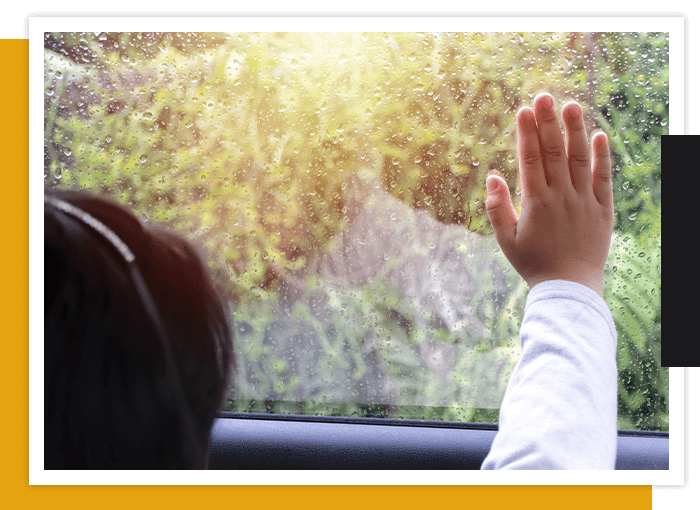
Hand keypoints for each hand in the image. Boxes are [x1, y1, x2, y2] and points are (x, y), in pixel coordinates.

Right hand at [485, 93, 613, 297]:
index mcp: (537, 203)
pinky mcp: (602, 209)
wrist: (569, 288)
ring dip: (575, 130)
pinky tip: (599, 135)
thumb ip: (497, 207)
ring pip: (579, 159)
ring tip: (570, 104)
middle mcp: (562, 196)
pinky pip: (603, 178)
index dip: (527, 133)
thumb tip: (493, 176)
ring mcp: (584, 201)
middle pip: (554, 152)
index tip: (523, 110)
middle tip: (543, 96)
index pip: (531, 160)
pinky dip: (601, 156)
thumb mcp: (506, 240)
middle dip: (548, 122)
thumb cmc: (533, 264)